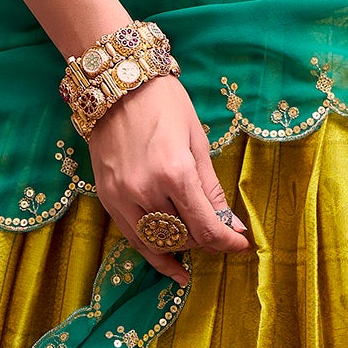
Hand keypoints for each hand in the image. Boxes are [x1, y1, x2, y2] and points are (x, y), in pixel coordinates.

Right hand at [86, 74, 252, 278]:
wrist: (118, 85)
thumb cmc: (164, 104)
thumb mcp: (196, 142)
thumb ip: (211, 189)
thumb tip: (231, 226)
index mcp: (175, 173)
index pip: (206, 227)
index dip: (228, 242)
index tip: (241, 245)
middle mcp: (146, 190)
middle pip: (183, 237)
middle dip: (207, 242)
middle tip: (221, 235)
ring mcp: (122, 196)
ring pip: (158, 242)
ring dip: (182, 247)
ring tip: (198, 245)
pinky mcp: (107, 198)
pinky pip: (132, 237)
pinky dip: (153, 252)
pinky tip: (171, 263)